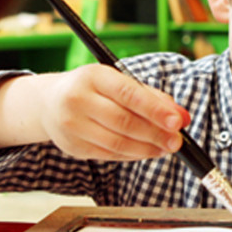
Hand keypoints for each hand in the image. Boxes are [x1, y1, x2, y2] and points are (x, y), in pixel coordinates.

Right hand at [35, 65, 186, 160]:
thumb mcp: (117, 82)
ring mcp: (72, 125)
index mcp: (93, 76)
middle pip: (123, 121)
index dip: (155, 110)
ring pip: (117, 143)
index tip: (178, 122)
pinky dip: (133, 155)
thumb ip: (151, 97)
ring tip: (166, 148)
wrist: (49, 102)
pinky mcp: (72, 147)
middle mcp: (78, 99)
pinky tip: (147, 152)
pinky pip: (109, 155)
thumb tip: (182, 116)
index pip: (129, 94)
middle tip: (177, 140)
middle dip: (155, 133)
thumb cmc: (93, 89)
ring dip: (147, 148)